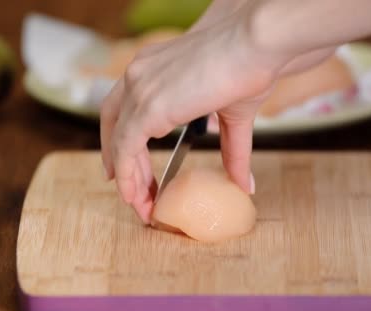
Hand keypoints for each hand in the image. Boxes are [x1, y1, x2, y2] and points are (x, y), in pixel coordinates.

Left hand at [101, 3, 335, 223]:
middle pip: (114, 124)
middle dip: (121, 163)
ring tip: (140, 205)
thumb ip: (231, 151)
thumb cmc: (250, 67)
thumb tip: (245, 185)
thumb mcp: (233, 116)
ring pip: (118, 140)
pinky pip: (126, 148)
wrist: (255, 46)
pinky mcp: (147, 106)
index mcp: (152, 68)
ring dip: (127, 176)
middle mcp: (138, 74)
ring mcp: (139, 88)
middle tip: (134, 194)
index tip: (128, 169)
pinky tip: (136, 196)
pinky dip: (128, 174)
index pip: (125, 108)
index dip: (121, 140)